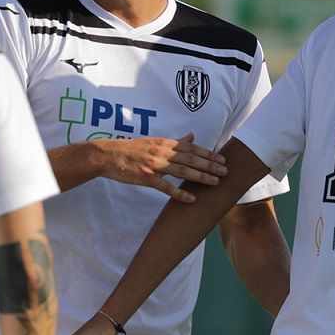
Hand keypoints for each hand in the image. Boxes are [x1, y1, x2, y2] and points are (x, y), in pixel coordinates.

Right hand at [97, 134, 225, 200]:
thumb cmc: (133, 149)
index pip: (192, 148)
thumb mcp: (155, 141)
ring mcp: (155, 165)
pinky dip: (180, 193)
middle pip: (191, 159)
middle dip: (210, 165)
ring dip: (200, 177)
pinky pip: (166, 187)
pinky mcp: (146, 178)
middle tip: (225, 171)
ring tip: (215, 182)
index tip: (222, 159)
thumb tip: (192, 136)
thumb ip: (175, 141)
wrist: (108, 156)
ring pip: (182, 172)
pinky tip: (192, 199)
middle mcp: (163, 152)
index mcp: (166, 143)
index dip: (208, 154)